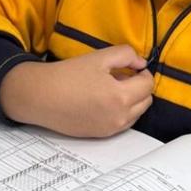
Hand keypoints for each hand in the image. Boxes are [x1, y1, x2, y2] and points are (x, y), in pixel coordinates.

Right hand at [0, 45, 154, 136]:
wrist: (42, 97)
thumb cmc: (68, 76)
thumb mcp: (99, 57)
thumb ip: (126, 55)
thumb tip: (140, 63)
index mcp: (120, 96)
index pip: (148, 85)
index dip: (143, 72)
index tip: (133, 67)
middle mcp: (119, 117)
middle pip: (146, 101)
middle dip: (140, 87)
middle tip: (123, 76)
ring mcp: (111, 128)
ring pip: (137, 114)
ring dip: (133, 100)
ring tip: (113, 89)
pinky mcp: (102, 134)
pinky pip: (123, 123)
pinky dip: (122, 111)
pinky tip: (105, 101)